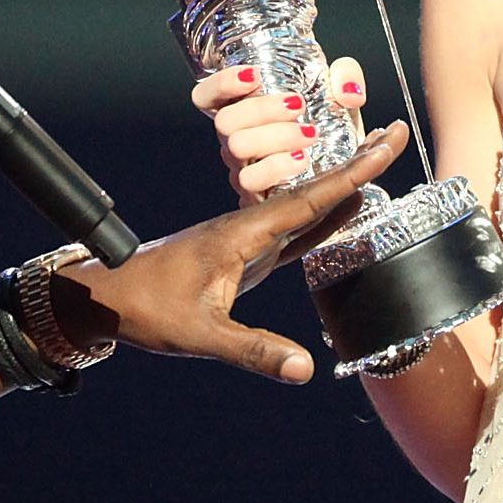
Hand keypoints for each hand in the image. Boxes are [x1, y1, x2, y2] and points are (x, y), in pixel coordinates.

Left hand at [57, 121, 410, 382]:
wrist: (106, 295)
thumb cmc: (146, 308)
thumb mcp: (200, 334)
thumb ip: (252, 350)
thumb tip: (303, 370)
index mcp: (242, 233)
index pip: (309, 199)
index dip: (353, 174)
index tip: (386, 144)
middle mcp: (248, 226)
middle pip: (314, 190)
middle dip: (357, 163)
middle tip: (396, 133)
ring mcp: (246, 238)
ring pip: (305, 205)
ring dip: (343, 185)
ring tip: (379, 160)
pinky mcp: (242, 254)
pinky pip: (292, 230)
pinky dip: (323, 217)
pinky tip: (344, 212)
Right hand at [190, 57, 368, 201]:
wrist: (344, 174)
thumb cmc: (332, 130)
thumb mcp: (339, 96)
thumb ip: (345, 78)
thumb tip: (347, 91)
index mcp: (246, 110)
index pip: (207, 96)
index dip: (221, 84)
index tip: (255, 76)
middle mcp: (236, 139)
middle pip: (225, 120)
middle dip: (262, 109)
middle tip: (298, 105)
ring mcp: (243, 168)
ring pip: (237, 147)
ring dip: (275, 136)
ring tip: (310, 134)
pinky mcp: (256, 194)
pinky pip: (252, 181)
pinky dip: (277, 166)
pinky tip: (302, 160)